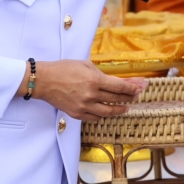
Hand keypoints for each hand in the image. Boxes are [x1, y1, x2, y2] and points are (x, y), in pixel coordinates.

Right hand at [20, 60, 147, 121]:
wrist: (44, 81)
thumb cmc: (64, 69)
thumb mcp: (86, 65)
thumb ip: (102, 74)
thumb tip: (117, 81)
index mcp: (94, 80)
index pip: (119, 87)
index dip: (131, 88)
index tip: (139, 88)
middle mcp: (91, 95)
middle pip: (116, 99)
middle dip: (128, 98)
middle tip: (135, 97)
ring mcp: (84, 106)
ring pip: (108, 112)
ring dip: (119, 110)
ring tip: (125, 107)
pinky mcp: (77, 114)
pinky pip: (95, 118)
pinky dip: (103, 115)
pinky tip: (107, 112)